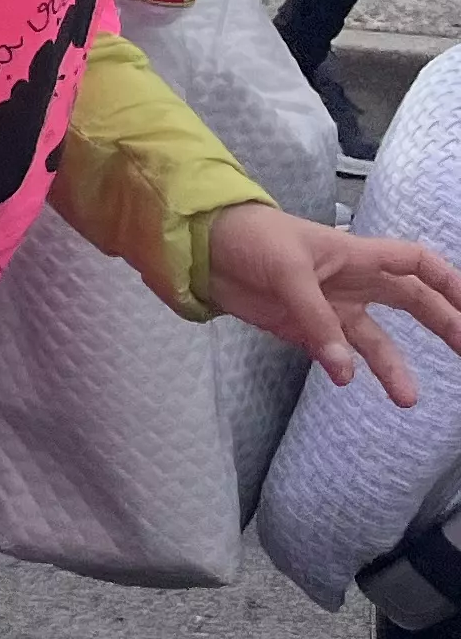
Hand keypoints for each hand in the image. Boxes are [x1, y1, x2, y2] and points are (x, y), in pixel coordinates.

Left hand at [206, 200, 460, 400]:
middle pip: (409, 303)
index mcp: (356, 256)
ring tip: (409, 399)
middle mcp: (351, 284)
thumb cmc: (251, 239)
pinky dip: (342, 366)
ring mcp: (328, 308)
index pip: (415, 264)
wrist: (202, 247)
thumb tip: (345, 368)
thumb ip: (316, 317)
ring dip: (393, 366)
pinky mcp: (303, 328)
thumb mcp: (287, 269)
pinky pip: (333, 352)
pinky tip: (347, 380)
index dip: (447, 281)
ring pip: (374, 339)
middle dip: (441, 325)